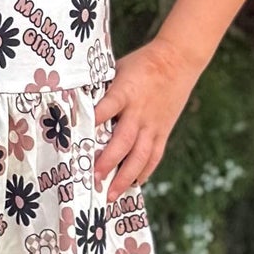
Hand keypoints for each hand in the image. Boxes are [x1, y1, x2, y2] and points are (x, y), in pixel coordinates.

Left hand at [90, 41, 199, 199]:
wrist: (178, 59)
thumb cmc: (141, 64)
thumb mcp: (117, 70)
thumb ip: (102, 90)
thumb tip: (75, 105)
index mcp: (124, 92)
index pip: (107, 108)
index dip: (93, 121)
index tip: (77, 138)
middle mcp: (138, 112)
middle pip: (123, 141)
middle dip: (108, 162)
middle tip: (93, 179)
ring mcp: (153, 124)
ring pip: (140, 155)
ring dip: (125, 177)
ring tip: (111, 194)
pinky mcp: (163, 130)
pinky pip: (154, 155)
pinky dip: (144, 172)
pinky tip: (134, 184)